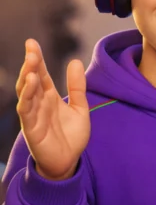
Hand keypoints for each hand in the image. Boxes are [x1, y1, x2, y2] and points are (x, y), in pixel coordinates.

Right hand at [15, 39, 89, 180]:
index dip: (37, 59)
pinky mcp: (31, 128)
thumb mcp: (80, 107)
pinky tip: (30, 84)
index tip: (32, 42)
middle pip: (31, 80)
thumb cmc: (71, 135)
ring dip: (27, 78)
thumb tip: (75, 61)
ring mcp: (33, 115)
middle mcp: (39, 104)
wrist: (69, 161)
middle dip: (30, 64)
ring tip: (31, 63)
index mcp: (49, 97)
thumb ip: (77, 86)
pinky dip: (26, 97)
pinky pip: (26, 110)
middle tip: (31, 48)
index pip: (41, 74)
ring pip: (26, 93)